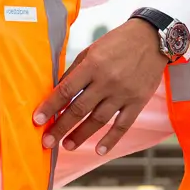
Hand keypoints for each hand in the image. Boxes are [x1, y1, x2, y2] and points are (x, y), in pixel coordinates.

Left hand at [32, 19, 168, 154]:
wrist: (152, 39)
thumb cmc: (117, 43)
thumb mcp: (92, 50)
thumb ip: (76, 71)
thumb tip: (57, 92)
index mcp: (93, 65)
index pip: (66, 90)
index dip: (50, 107)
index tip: (37, 120)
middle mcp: (107, 80)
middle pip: (79, 109)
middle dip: (61, 127)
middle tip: (47, 142)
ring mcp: (124, 93)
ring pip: (98, 120)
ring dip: (80, 135)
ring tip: (67, 146)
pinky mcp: (138, 101)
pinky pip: (123, 125)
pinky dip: (111, 139)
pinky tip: (99, 150)